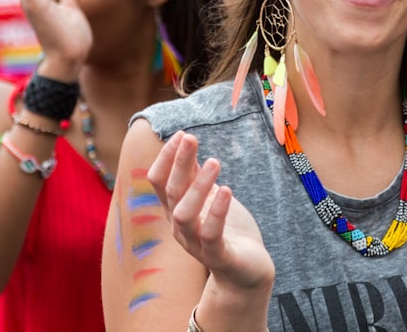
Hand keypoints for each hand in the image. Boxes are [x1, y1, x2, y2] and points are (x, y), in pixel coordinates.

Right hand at [148, 131, 273, 291]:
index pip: (158, 182)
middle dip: (179, 163)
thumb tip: (187, 145)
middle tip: (192, 138)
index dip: (166, 158)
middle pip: (171, 193)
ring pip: (184, 214)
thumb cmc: (229, 231)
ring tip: (214, 162)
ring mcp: (197, 244)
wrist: (247, 273)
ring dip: (198, 186)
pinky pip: (210, 235)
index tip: (182, 134)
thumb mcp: (211, 198)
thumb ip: (197, 178)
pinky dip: (216, 212)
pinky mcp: (218, 256)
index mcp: (177, 211)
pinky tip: (227, 190)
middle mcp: (181, 228)